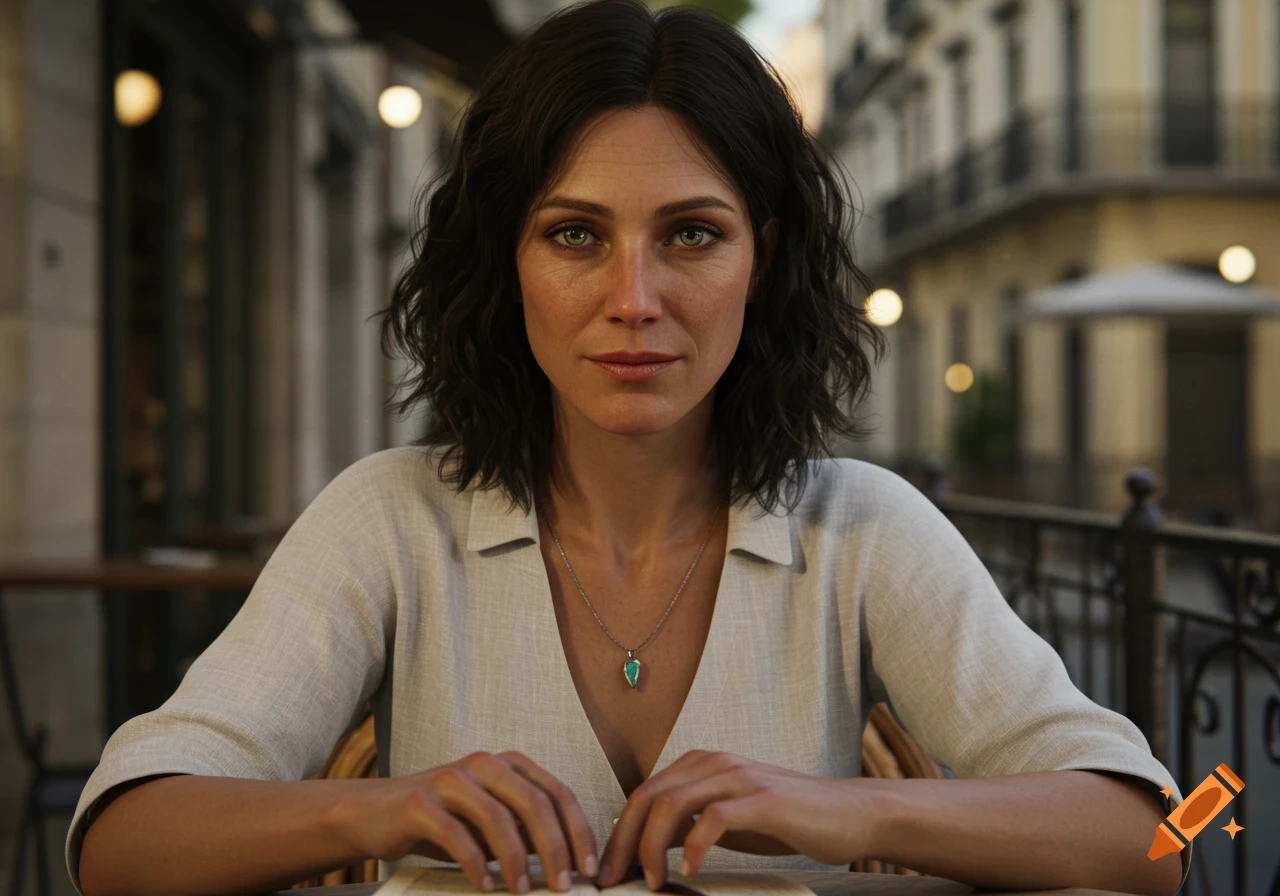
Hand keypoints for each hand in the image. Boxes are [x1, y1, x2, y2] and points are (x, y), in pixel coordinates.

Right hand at [330, 751, 599, 893]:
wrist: (373, 813)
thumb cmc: (441, 821)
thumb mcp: (490, 824)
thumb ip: (525, 833)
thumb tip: (569, 864)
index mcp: (509, 765)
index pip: (558, 793)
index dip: (579, 831)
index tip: (590, 868)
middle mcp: (484, 763)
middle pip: (535, 803)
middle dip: (556, 848)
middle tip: (564, 885)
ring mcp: (452, 778)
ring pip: (498, 816)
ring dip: (516, 860)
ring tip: (522, 891)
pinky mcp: (421, 800)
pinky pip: (456, 833)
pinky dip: (475, 863)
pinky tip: (485, 885)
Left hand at [597, 750, 880, 888]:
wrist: (850, 814)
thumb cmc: (788, 819)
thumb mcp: (728, 820)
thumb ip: (689, 823)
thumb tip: (646, 845)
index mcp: (701, 765)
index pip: (642, 794)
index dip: (618, 833)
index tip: (607, 871)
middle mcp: (714, 763)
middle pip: (646, 797)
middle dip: (622, 842)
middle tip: (613, 881)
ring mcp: (738, 778)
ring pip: (671, 804)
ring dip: (650, 847)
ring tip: (652, 881)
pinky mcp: (762, 798)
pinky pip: (712, 817)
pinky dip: (693, 847)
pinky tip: (690, 871)